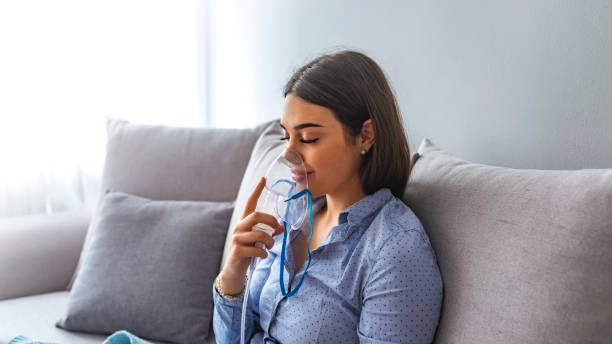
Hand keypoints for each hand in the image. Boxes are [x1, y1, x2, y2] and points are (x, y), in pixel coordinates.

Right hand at [218, 177, 284, 294]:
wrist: (234, 271)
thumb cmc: (248, 252)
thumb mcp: (259, 241)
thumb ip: (269, 232)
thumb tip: (282, 227)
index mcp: (244, 222)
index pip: (250, 202)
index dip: (257, 190)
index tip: (263, 179)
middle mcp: (239, 227)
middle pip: (256, 216)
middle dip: (271, 221)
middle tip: (277, 228)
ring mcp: (237, 239)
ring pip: (259, 234)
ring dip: (270, 241)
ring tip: (270, 246)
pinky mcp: (237, 251)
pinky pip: (256, 249)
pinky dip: (264, 252)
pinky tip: (263, 255)